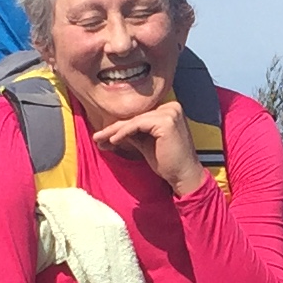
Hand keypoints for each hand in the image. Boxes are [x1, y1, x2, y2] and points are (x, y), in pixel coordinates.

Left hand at [92, 100, 208, 195]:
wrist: (184, 176)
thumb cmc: (168, 162)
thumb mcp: (147, 143)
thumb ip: (133, 133)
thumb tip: (111, 132)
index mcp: (169, 110)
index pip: (139, 116)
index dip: (120, 127)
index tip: (103, 136)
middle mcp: (172, 107)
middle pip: (136, 117)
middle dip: (114, 129)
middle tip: (97, 137)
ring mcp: (170, 112)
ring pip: (134, 120)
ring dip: (115, 131)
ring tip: (100, 139)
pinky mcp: (166, 121)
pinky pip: (138, 125)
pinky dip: (123, 132)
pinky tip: (113, 140)